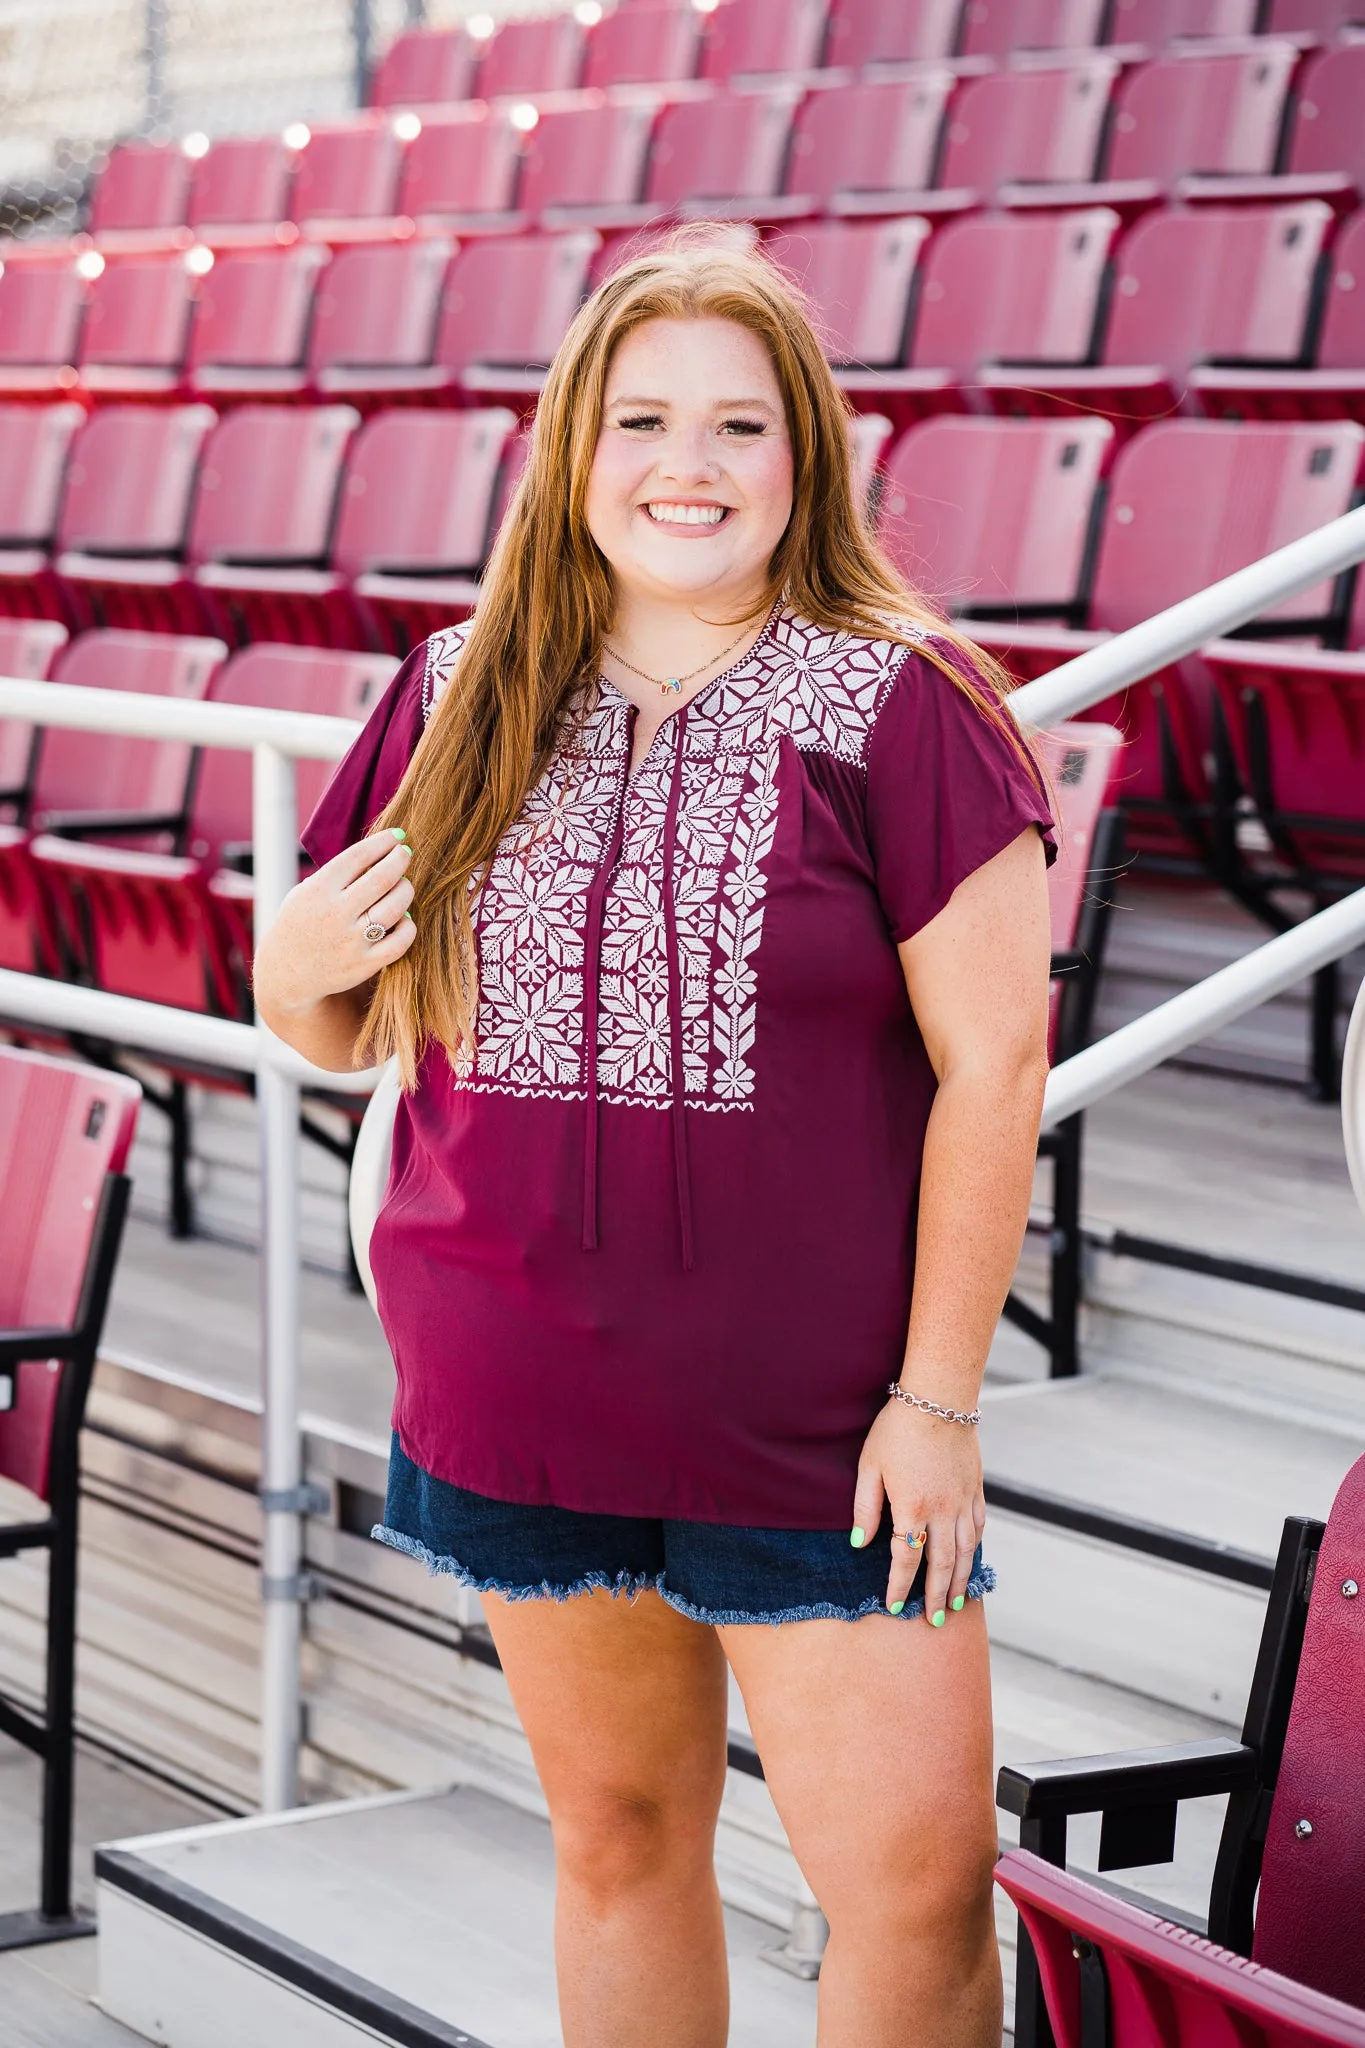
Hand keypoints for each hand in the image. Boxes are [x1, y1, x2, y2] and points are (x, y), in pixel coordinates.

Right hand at [253, 829, 416, 1018]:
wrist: (286, 972)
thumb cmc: (300, 924)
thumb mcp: (305, 892)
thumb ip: (336, 875)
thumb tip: (377, 852)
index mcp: (319, 890)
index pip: (358, 857)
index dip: (383, 842)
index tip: (397, 836)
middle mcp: (336, 913)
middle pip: (382, 878)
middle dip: (400, 859)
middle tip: (406, 852)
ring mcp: (351, 941)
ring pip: (396, 907)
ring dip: (406, 890)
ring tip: (404, 885)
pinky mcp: (365, 964)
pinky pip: (400, 942)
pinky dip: (409, 926)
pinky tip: (404, 918)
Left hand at [852, 1397, 985, 1624]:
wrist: (938, 1398)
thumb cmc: (897, 1429)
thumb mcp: (870, 1466)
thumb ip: (866, 1508)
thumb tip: (859, 1544)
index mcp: (912, 1507)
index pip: (906, 1558)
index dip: (900, 1585)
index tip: (895, 1604)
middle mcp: (942, 1510)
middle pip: (941, 1563)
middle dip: (935, 1595)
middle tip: (934, 1620)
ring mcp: (963, 1500)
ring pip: (966, 1551)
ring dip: (959, 1579)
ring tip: (955, 1601)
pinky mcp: (975, 1488)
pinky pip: (979, 1527)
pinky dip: (975, 1549)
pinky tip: (971, 1560)